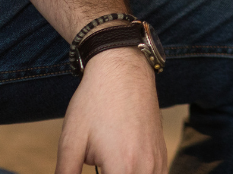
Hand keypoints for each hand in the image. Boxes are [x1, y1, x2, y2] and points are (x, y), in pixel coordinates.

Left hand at [56, 48, 166, 173]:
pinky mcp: (161, 155)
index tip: (90, 171)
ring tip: (105, 166)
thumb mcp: (71, 142)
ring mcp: (158, 162)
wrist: (123, 68)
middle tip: (96, 167)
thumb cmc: (95, 102)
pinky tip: (120, 168)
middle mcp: (146, 169)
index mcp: (122, 168)